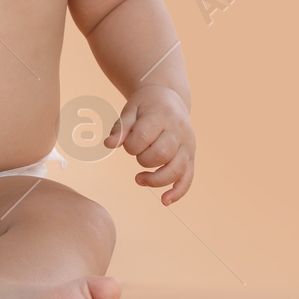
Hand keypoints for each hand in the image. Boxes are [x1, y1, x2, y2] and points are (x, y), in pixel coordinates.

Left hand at [104, 85, 194, 203]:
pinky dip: (177, 191)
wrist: (169, 98)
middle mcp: (178, 131)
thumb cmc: (146, 106)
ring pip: (176, 169)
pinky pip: (188, 177)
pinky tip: (164, 201)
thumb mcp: (130, 110)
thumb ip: (120, 127)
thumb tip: (108, 145)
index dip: (130, 145)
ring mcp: (187, 145)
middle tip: (136, 154)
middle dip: (142, 160)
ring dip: (156, 180)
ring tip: (139, 179)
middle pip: (160, 154)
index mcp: (161, 116)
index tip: (127, 143)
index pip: (144, 137)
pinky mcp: (191, 156)